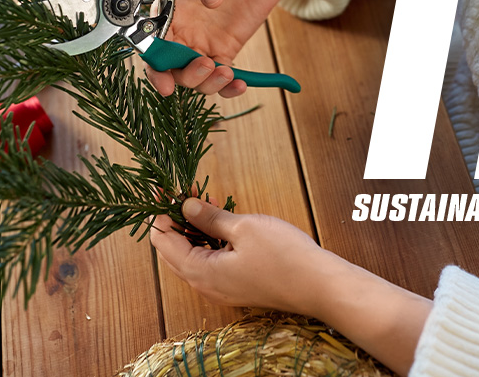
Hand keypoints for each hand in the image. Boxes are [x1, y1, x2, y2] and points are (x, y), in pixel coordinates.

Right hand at [144, 0, 312, 97]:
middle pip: (168, 67)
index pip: (149, 42)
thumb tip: (211, 0)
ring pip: (193, 77)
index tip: (164, 76)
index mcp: (168, 8)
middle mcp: (181, 29)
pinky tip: (239, 83)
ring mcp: (204, 41)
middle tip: (203, 65)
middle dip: (179, 78)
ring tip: (224, 71)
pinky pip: (221, 77)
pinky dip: (227, 88)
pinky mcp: (227, 49)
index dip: (153, 64)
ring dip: (205, 83)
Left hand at [150, 197, 333, 312]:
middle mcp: (206, 285)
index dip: (160, 214)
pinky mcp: (236, 286)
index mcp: (201, 272)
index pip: (163, 242)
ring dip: (195, 229)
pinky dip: (211, 240)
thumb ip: (210, 218)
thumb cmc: (284, 256)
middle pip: (174, 251)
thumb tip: (186, 206)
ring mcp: (221, 288)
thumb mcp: (243, 228)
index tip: (164, 191)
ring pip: (194, 255)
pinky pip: (212, 261)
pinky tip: (222, 220)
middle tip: (183, 193)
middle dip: (175, 220)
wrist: (318, 286)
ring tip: (206, 201)